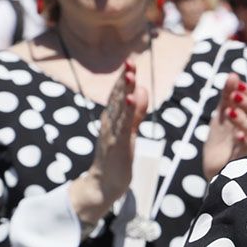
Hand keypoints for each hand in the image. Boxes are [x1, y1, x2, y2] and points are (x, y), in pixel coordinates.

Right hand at [69, 62, 147, 227]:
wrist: (104, 184)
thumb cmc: (117, 157)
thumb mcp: (128, 130)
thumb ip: (135, 111)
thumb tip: (141, 90)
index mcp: (111, 118)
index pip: (118, 94)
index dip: (124, 78)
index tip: (130, 62)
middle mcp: (109, 122)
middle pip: (116, 97)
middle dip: (123, 79)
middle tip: (130, 61)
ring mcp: (112, 133)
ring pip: (119, 108)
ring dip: (124, 91)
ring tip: (130, 75)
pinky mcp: (118, 144)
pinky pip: (123, 125)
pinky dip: (127, 112)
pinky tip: (130, 99)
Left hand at [203, 74, 246, 179]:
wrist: (213, 165)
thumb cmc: (222, 138)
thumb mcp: (222, 113)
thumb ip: (228, 95)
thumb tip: (233, 74)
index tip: (237, 84)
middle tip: (234, 95)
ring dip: (243, 119)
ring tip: (229, 111)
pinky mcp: (242, 159)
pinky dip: (243, 140)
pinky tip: (237, 134)